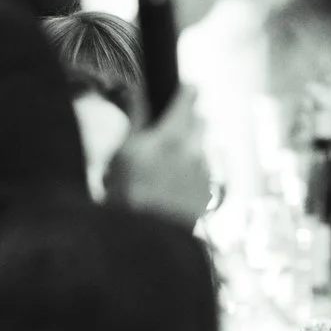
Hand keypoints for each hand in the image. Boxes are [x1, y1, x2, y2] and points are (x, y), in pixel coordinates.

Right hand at [107, 87, 213, 222]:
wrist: (149, 241)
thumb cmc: (127, 196)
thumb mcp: (123, 153)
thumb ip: (135, 118)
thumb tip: (135, 89)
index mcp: (172, 135)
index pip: (190, 96)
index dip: (186, 91)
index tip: (183, 90)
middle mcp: (194, 150)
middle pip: (200, 120)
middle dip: (186, 121)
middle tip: (165, 131)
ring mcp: (204, 172)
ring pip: (201, 146)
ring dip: (188, 148)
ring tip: (163, 166)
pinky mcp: (207, 191)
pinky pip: (203, 170)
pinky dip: (190, 171)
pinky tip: (170, 185)